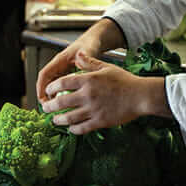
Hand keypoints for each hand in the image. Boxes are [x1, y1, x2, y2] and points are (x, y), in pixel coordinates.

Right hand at [37, 37, 100, 104]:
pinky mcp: (67, 75)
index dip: (41, 87)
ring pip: (51, 85)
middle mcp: (58, 66)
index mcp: (60, 60)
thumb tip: (81, 59)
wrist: (93, 42)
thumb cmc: (88, 44)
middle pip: (45, 82)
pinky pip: (59, 86)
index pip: (45, 74)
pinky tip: (64, 103)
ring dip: (50, 96)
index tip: (42, 98)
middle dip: (44, 95)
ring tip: (55, 108)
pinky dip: (59, 95)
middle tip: (48, 107)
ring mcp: (61, 71)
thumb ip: (84, 57)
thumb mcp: (87, 50)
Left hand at [40, 52, 168, 134]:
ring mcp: (93, 110)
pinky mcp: (100, 121)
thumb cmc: (125, 80)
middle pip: (61, 103)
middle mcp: (88, 95)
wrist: (140, 96)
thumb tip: (78, 55)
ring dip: (58, 120)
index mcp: (88, 80)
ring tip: (55, 120)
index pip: (62, 83)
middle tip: (45, 108)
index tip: (48, 91)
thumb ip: (89, 62)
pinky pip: (82, 128)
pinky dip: (73, 129)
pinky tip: (71, 128)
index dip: (51, 88)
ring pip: (69, 118)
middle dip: (49, 107)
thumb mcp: (106, 67)